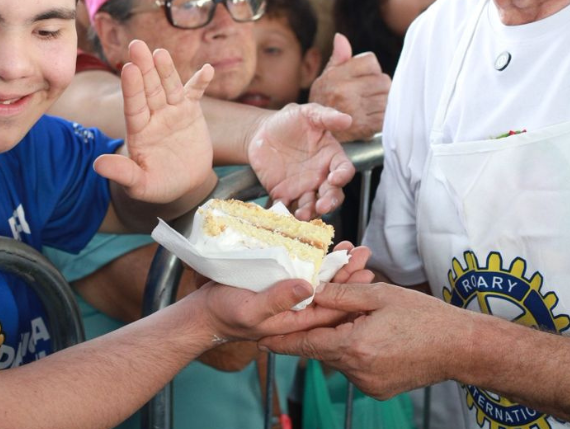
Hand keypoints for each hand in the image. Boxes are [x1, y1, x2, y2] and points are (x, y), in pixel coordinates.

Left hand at [94, 40, 214, 203]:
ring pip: (169, 87)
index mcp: (138, 130)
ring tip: (160, 53)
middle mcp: (153, 116)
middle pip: (149, 89)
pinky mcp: (191, 112)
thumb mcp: (140, 184)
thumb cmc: (159, 184)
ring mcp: (172, 112)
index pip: (134, 106)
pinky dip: (201, 82)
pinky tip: (207, 69)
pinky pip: (195, 94)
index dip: (132, 88)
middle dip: (144, 68)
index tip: (128, 69)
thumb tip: (97, 164)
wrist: (185, 184)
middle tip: (137, 45)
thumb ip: (122, 172)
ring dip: (166, 70)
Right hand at [195, 242, 374, 342]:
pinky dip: (317, 260)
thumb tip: (309, 287)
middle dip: (349, 274)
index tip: (365, 274)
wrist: (204, 312)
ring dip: (337, 265)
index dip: (350, 292)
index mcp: (295, 321)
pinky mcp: (279, 282)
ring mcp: (289, 296)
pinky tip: (328, 248)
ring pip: (320, 281)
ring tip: (353, 249)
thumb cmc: (225, 314)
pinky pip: (304, 271)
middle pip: (330, 293)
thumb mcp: (252, 309)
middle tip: (365, 254)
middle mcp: (296, 309)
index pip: (330, 309)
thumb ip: (279, 300)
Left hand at [248, 102, 354, 219]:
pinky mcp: (284, 195)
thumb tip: (347, 119)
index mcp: (331, 157)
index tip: (335, 178)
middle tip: (322, 206)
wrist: (262, 132)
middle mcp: (321, 176)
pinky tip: (282, 213)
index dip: (342, 176)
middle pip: (332, 194)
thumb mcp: (307, 113)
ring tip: (302, 214)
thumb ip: (326, 116)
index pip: (344, 170)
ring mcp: (303, 188)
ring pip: (312, 205)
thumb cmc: (289, 121)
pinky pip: (288, 207)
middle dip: (329, 202)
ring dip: (309, 212)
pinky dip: (286, 213)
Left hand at [258, 282, 458, 399]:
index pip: (306, 344)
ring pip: (338, 358)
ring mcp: (368, 385)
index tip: (259, 337)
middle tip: (317, 309)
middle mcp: (358, 372)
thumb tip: (312, 290)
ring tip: (363, 318)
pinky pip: (355, 368)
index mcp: (355, 346)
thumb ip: (342, 294)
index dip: (281, 340)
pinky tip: (375, 335)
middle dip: (318, 330)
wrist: (460, 348)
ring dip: (340, 339)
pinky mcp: (378, 390)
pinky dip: (355, 351)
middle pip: (322, 349)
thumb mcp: (381, 295)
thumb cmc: (425, 318)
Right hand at [309, 34, 390, 141]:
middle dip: (380, 85)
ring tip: (371, 105)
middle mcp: (346, 92)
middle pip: (383, 79)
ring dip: (384, 100)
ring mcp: (356, 110)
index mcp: (337, 76)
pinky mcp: (366, 127)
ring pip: (388, 97)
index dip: (371, 69)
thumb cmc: (325, 100)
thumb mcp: (326, 76)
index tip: (364, 77)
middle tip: (369, 93)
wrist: (316, 133)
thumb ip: (338, 57)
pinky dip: (384, 116)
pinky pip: (387, 115)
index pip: (371, 61)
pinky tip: (374, 116)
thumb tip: (340, 37)